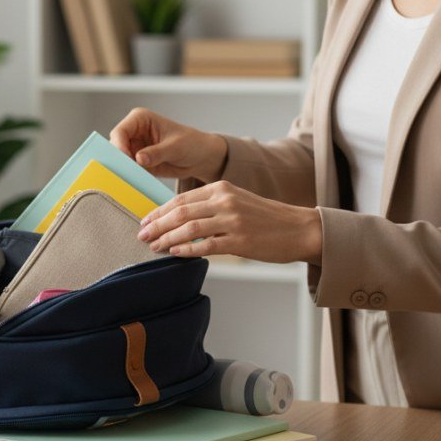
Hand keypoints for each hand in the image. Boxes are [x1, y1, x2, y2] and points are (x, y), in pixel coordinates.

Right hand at [108, 107, 228, 182]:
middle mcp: (134, 132)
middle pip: (115, 146)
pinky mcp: (137, 162)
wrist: (200, 158)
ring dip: (122, 170)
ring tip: (129, 179)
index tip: (125, 159)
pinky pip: (127, 170)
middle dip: (118, 159)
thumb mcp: (176, 147)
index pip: (120, 131)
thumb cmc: (191, 144)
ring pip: (119, 160)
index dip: (118, 145)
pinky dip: (129, 176)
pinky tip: (133, 183)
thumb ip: (157, 153)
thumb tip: (138, 159)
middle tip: (124, 172)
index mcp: (140, 119)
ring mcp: (134, 148)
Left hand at [137, 181, 322, 264]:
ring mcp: (232, 220)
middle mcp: (225, 201)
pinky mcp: (239, 241)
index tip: (145, 221)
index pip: (180, 199)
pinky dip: (186, 249)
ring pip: (189, 229)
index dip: (158, 211)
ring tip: (154, 247)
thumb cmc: (266, 218)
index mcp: (221, 187)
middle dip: (157, 225)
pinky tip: (174, 253)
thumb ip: (210, 205)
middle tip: (142, 236)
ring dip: (166, 238)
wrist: (299, 228)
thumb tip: (178, 217)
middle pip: (180, 212)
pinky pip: (205, 246)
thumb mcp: (236, 200)